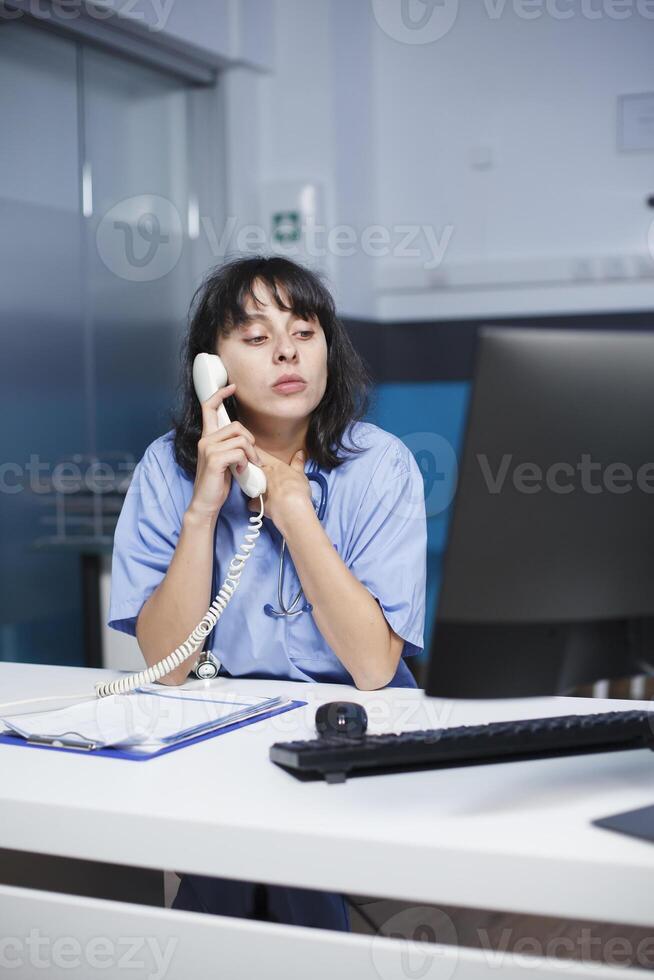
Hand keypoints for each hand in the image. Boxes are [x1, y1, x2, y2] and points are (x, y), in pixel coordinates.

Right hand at [187, 383, 262, 521]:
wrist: (206, 503)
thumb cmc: (217, 483)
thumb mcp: (225, 460)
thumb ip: (231, 446)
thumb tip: (247, 439)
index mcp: (207, 437)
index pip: (209, 407)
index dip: (220, 394)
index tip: (231, 387)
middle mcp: (205, 439)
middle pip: (236, 426)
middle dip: (250, 442)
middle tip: (253, 459)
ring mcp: (208, 448)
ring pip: (241, 439)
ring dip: (251, 454)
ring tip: (248, 466)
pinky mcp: (213, 459)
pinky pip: (239, 452)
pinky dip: (245, 462)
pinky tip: (240, 472)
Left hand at [247, 447, 312, 530]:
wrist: (290, 506)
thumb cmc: (296, 487)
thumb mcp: (300, 473)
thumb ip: (298, 463)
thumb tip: (300, 453)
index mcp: (272, 465)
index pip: (258, 454)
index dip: (256, 455)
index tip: (260, 460)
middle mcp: (262, 475)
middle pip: (250, 468)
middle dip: (253, 471)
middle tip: (261, 476)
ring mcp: (256, 488)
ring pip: (248, 484)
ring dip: (253, 486)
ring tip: (262, 491)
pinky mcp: (255, 503)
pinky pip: (251, 504)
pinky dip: (255, 506)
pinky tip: (260, 507)